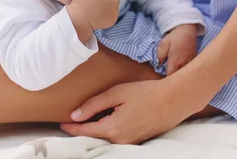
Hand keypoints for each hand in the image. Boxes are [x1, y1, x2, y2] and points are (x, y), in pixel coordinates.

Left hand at [61, 79, 200, 143]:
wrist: (175, 100)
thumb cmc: (147, 92)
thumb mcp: (117, 93)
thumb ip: (94, 104)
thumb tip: (75, 115)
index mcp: (113, 129)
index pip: (85, 132)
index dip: (71, 128)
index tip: (60, 124)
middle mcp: (120, 141)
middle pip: (95, 138)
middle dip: (82, 131)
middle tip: (70, 122)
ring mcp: (131, 142)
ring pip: (107, 139)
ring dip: (96, 131)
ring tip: (85, 122)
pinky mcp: (139, 140)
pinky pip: (118, 138)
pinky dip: (109, 132)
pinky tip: (107, 122)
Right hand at [67, 0, 120, 41]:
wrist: (79, 19)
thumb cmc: (80, 2)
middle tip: (98, 2)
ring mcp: (115, 11)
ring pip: (114, 8)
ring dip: (108, 8)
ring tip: (97, 10)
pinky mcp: (113, 20)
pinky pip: (111, 16)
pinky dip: (106, 16)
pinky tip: (98, 16)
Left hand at [156, 24, 198, 75]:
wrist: (187, 31)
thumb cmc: (174, 38)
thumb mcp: (163, 44)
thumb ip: (159, 56)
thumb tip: (158, 66)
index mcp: (175, 61)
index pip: (170, 76)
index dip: (165, 80)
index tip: (161, 80)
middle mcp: (184, 64)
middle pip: (178, 78)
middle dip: (172, 80)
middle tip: (166, 80)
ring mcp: (190, 63)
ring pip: (185, 75)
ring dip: (179, 77)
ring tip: (174, 77)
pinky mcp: (194, 62)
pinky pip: (189, 71)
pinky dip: (185, 73)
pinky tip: (181, 71)